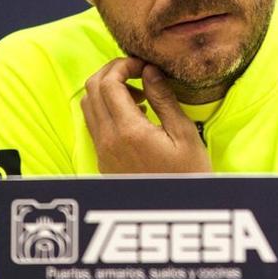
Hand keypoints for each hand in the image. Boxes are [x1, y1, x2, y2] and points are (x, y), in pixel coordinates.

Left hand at [80, 58, 211, 173]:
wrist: (174, 214)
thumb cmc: (188, 176)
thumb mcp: (185, 135)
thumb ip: (164, 99)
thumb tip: (149, 70)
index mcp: (129, 131)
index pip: (108, 83)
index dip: (124, 64)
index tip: (144, 64)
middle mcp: (108, 140)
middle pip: (91, 89)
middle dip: (112, 71)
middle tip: (138, 71)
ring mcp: (102, 151)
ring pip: (88, 106)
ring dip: (108, 90)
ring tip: (140, 94)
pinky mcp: (103, 161)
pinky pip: (94, 124)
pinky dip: (107, 108)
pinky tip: (136, 115)